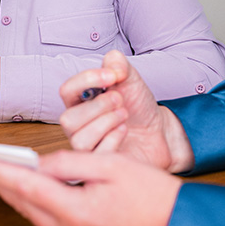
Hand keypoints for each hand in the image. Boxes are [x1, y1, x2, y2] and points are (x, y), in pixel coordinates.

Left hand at [0, 150, 180, 225]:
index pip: (24, 186)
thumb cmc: (150, 194)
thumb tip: (42, 163)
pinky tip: (25, 190)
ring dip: (11, 191)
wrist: (175, 221)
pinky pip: (44, 218)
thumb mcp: (112, 165)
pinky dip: (30, 201)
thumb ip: (72, 162)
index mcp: (75, 209)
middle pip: (21, 202)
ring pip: (30, 212)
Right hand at [58, 50, 193, 172]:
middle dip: (98, 107)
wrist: (157, 129)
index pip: (67, 90)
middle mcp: (78, 124)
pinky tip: (124, 131)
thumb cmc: (137, 105)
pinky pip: (96, 155)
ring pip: (79, 139)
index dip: (87, 80)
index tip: (113, 76)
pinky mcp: (100, 161)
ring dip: (106, 123)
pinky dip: (113, 139)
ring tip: (124, 115)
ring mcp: (87, 145)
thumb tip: (111, 64)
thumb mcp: (130, 78)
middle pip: (68, 119)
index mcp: (79, 101)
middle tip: (120, 100)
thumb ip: (118, 64)